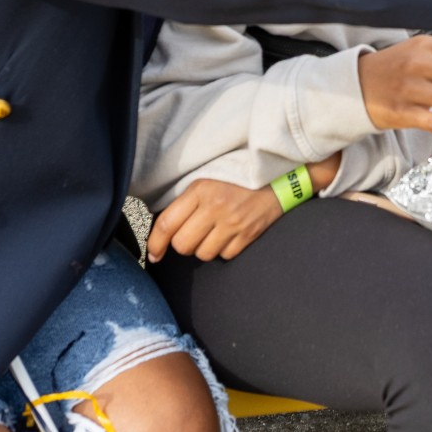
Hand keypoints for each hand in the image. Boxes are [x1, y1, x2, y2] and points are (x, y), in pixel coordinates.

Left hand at [146, 178, 281, 261]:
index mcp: (200, 190)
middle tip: (191, 234)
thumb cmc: (237, 177)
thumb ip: (185, 201)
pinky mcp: (249, 234)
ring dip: (203, 248)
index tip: (153, 254)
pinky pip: (225, 256)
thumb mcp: (206, 180)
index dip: (155, 244)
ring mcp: (234, 222)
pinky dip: (224, 250)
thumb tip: (162, 230)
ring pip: (203, 254)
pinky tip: (228, 235)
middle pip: (183, 245)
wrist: (278, 175)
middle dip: (183, 244)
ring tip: (212, 233)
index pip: (167, 224)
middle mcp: (215, 207)